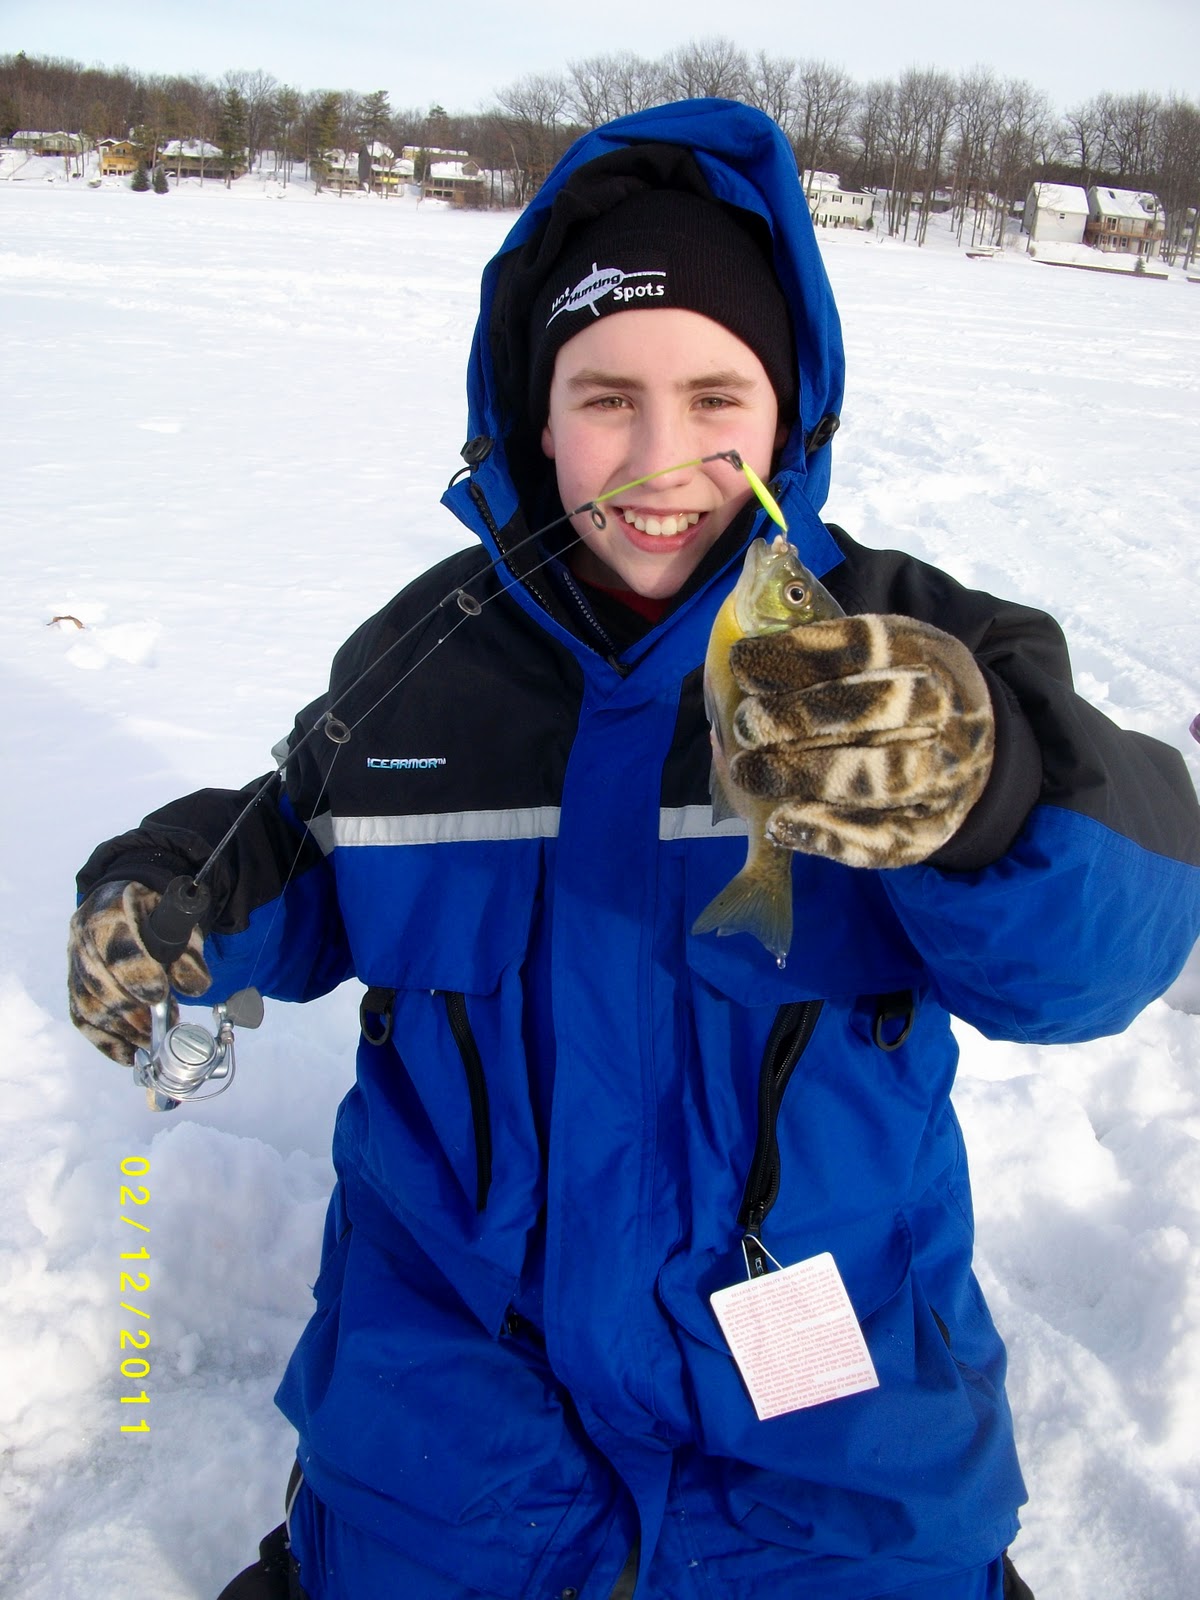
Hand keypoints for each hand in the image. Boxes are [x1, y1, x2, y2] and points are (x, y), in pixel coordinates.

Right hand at [68, 881, 211, 1063]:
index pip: (115, 946)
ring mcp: (74, 960)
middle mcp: (82, 935)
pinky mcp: (73, 982)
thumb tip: (194, 988)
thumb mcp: (179, 920)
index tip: (159, 996)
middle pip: (101, 983)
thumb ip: (188, 952)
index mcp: (110, 909)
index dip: (136, 974)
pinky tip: (128, 1055)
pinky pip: (81, 1016)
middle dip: (134, 1012)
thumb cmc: (157, 911)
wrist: (126, 898)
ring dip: (124, 1030)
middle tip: (166, 1027)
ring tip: (155, 1042)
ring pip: (91, 1004)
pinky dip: (105, 1040)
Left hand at [727, 613, 994, 869]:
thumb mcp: (886, 651)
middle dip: (800, 716)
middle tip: (745, 724)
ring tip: (748, 772)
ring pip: (879, 778)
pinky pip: (880, 836)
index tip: (743, 665)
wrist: (979, 749)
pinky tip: (781, 823)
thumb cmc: (906, 691)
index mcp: (926, 654)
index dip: (800, 655)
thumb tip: (742, 663)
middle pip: (876, 710)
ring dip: (805, 775)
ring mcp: (944, 774)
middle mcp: (945, 713)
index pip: (865, 646)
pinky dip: (827, 832)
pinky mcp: (931, 829)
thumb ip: (825, 654)